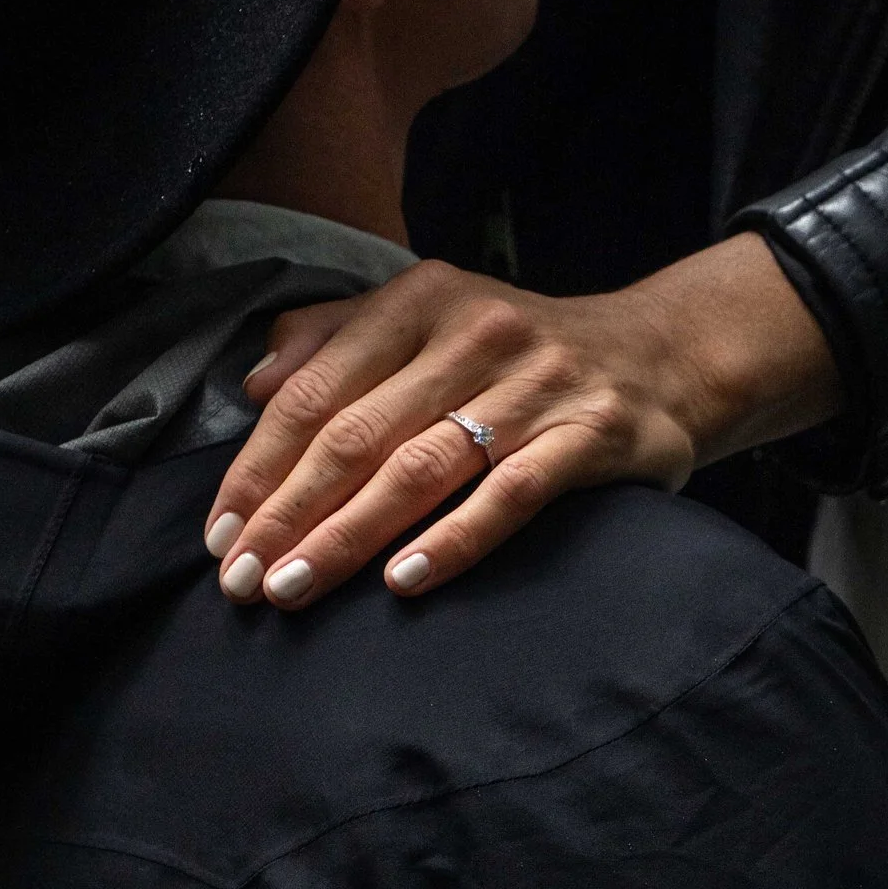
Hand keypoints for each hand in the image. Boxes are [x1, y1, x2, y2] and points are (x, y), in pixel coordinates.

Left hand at [204, 233, 838, 609]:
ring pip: (422, 467)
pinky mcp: (591, 434)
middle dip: (289, 511)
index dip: (260, 464)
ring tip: (294, 588)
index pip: (316, 388)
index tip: (221, 531)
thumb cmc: (525, 356)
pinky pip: (511, 493)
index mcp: (423, 300)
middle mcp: (476, 333)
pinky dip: (454, 538)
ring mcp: (537, 384)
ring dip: (349, 535)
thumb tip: (256, 378)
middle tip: (242, 579)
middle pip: (357, 433)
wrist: (666, 356)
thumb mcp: (433, 320)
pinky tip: (405, 581)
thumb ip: (340, 338)